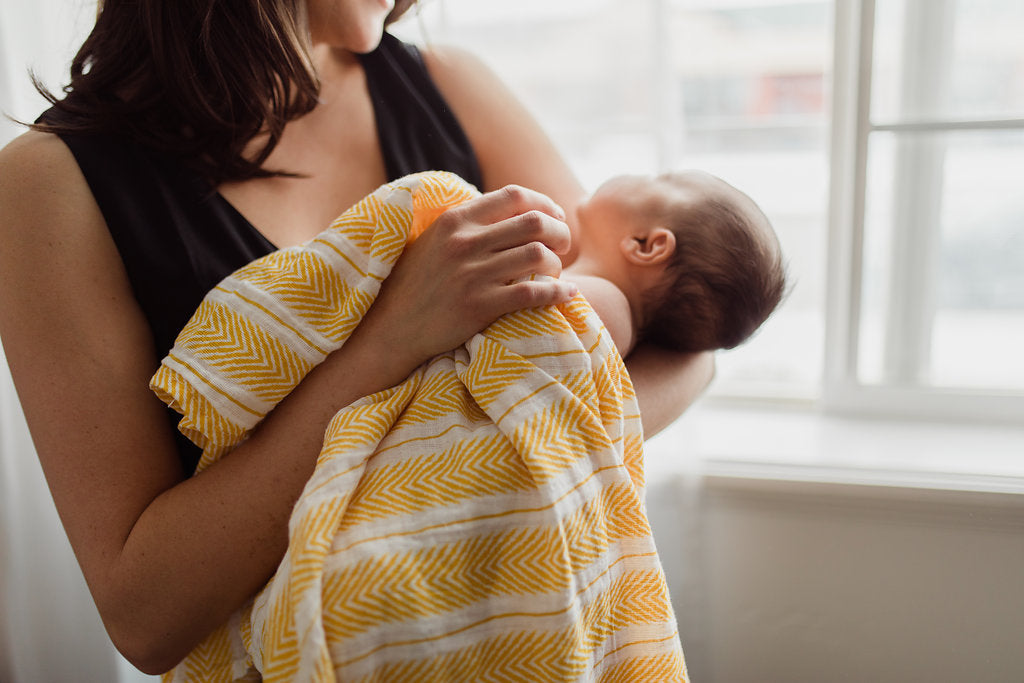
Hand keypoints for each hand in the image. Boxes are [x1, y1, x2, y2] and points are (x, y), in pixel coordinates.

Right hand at [357, 184, 577, 370]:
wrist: (392, 327)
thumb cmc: (417, 283)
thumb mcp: (434, 240)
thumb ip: (467, 223)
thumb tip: (509, 210)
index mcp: (455, 220)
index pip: (514, 196)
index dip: (544, 203)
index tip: (555, 216)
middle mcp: (464, 242)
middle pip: (534, 223)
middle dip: (559, 232)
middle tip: (564, 245)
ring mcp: (472, 274)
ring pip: (538, 255)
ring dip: (557, 264)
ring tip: (556, 273)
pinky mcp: (480, 306)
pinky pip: (534, 293)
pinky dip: (558, 292)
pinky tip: (567, 295)